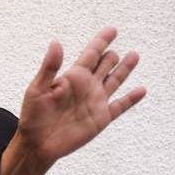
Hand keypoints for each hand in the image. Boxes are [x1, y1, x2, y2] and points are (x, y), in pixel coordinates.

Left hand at [1, 27, 145, 174]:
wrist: (37, 145)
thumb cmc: (33, 117)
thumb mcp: (37, 89)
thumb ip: (49, 67)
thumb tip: (56, 42)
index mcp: (72, 77)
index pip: (91, 54)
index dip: (101, 41)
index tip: (112, 30)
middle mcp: (86, 87)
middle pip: (105, 65)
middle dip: (110, 57)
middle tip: (113, 54)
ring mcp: (95, 102)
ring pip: (115, 81)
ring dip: (125, 69)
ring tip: (134, 55)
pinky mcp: (101, 119)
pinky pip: (120, 107)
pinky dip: (131, 99)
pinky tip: (141, 90)